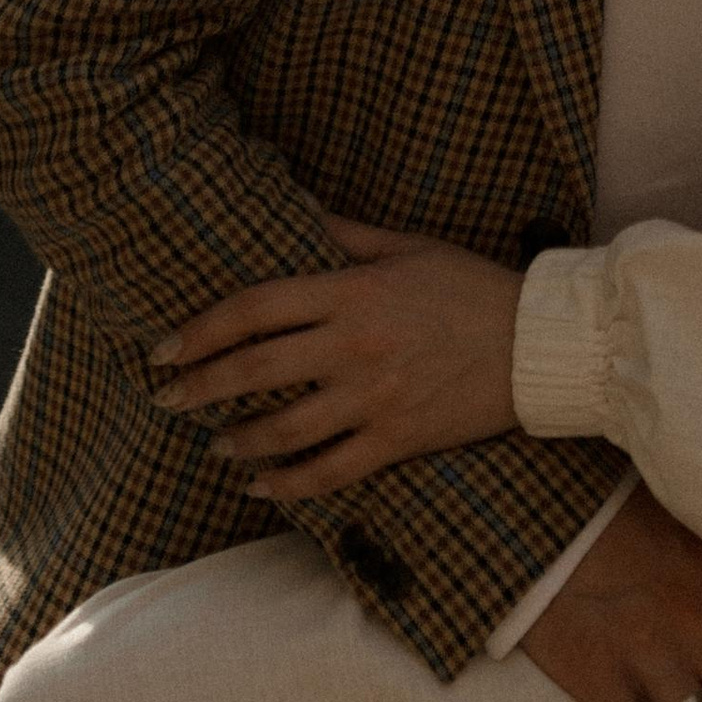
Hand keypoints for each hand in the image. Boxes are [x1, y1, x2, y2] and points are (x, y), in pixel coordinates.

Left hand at [150, 213, 521, 495]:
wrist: (536, 344)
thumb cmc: (472, 286)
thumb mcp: (410, 246)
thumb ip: (350, 235)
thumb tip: (302, 215)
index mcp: (353, 292)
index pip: (256, 309)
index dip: (202, 330)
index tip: (165, 348)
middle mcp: (354, 347)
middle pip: (256, 371)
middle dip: (201, 387)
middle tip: (167, 398)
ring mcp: (374, 399)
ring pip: (284, 428)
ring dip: (238, 439)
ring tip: (214, 443)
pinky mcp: (396, 440)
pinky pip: (328, 471)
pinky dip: (287, 484)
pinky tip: (260, 485)